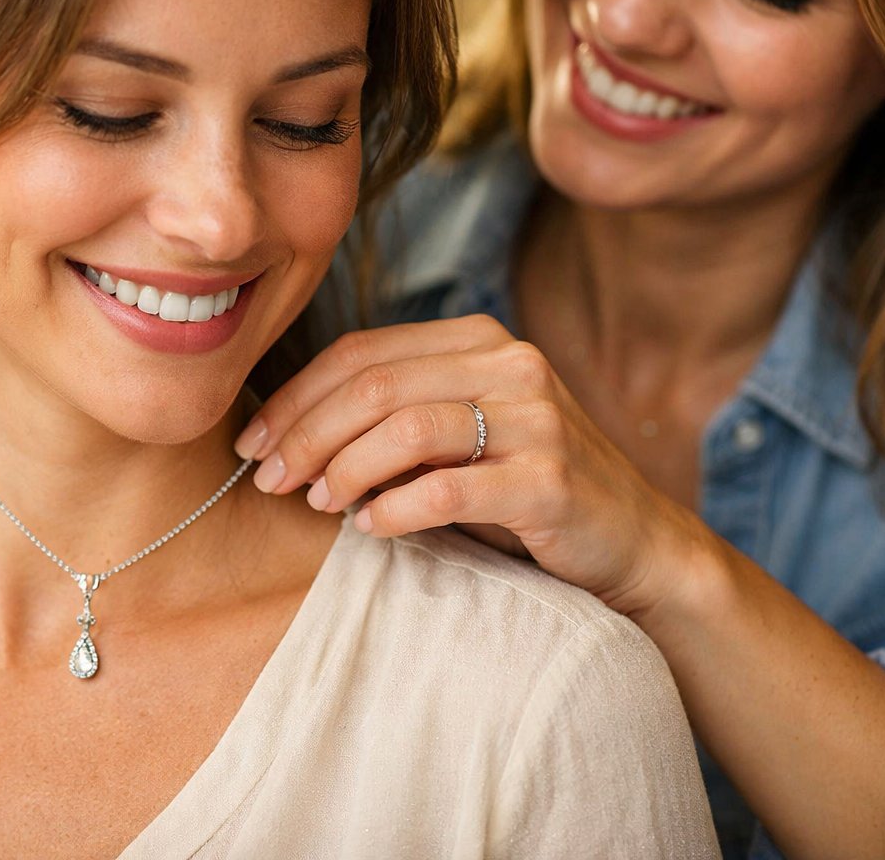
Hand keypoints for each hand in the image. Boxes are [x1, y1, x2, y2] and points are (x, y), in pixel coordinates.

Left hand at [236, 315, 708, 617]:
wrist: (632, 544)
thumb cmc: (523, 491)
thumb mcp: (461, 434)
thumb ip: (396, 414)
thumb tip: (286, 430)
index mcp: (479, 340)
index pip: (362, 353)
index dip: (295, 396)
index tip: (252, 442)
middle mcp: (510, 364)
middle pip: (375, 386)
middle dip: (306, 433)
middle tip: (269, 479)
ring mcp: (536, 418)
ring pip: (406, 427)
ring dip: (345, 468)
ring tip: (318, 503)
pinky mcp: (551, 479)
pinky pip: (448, 487)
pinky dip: (395, 509)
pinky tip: (370, 528)